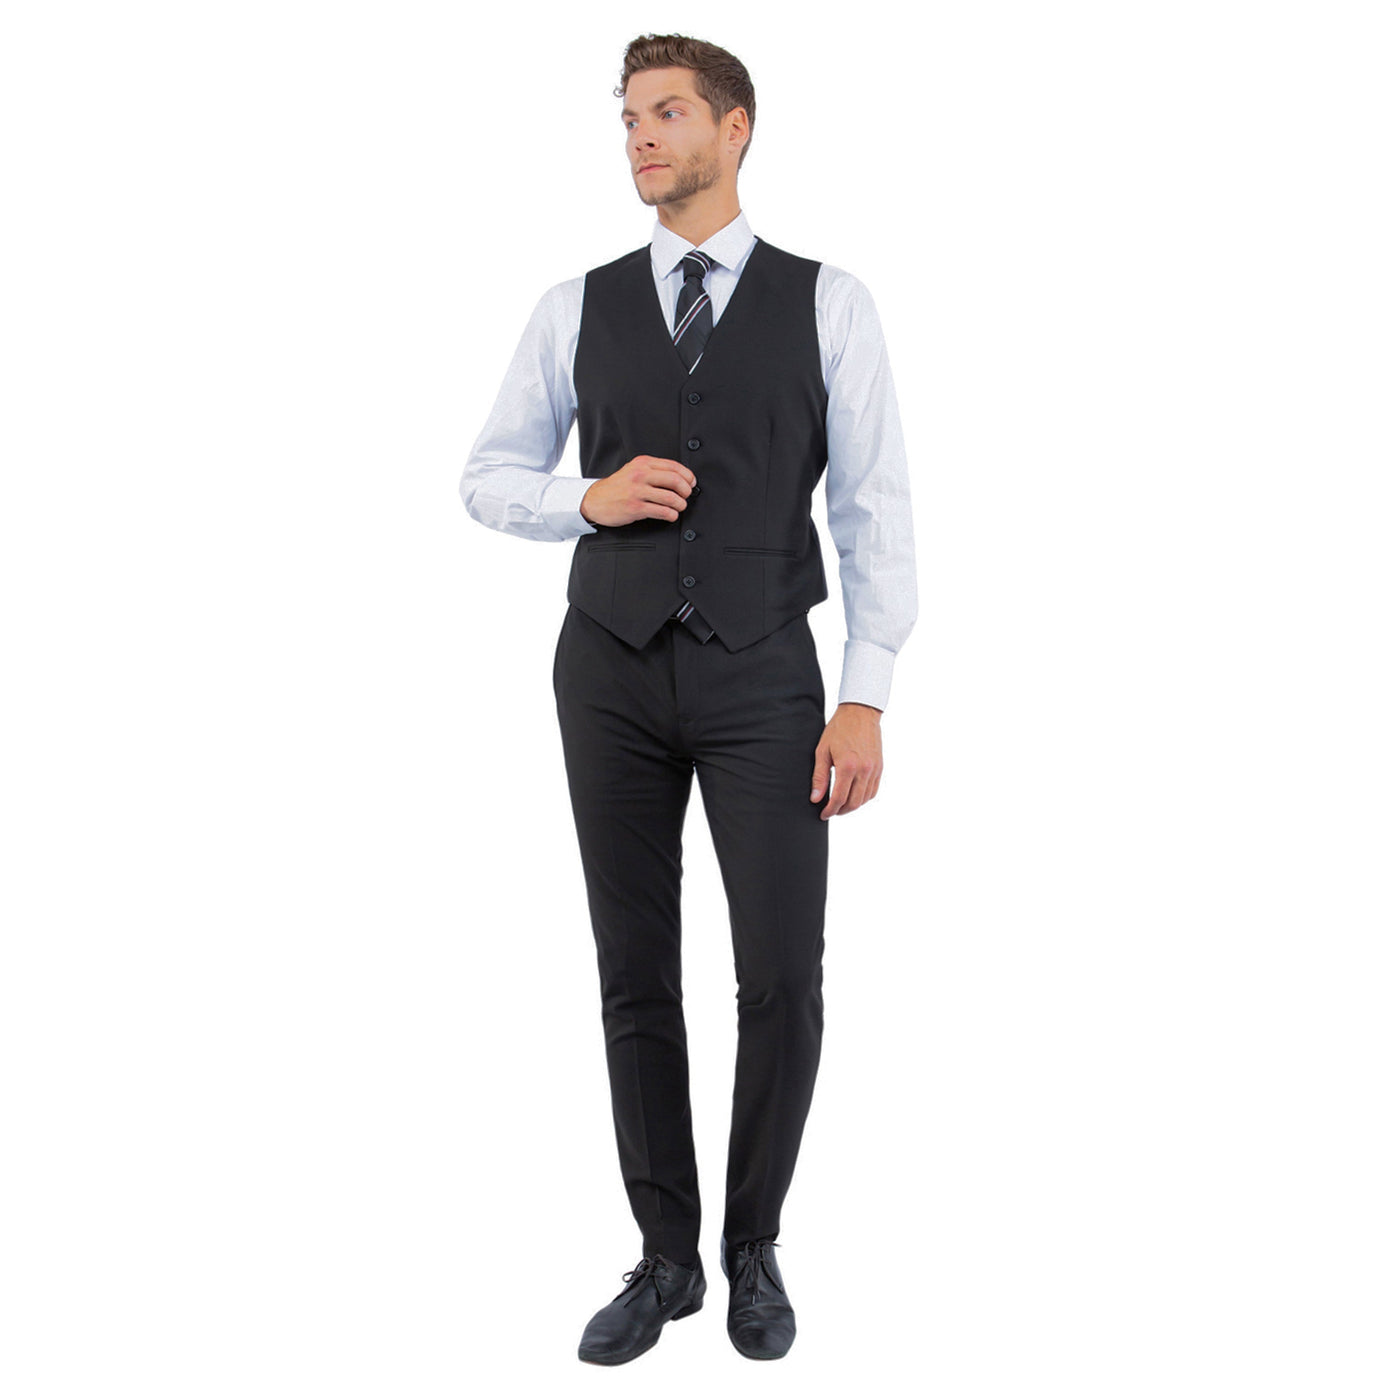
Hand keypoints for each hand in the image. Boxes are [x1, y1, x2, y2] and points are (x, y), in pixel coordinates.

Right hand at [580, 455, 696, 527]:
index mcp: (642, 463)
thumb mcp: (633, 470)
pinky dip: (671, 515)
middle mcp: (640, 475)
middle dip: (686, 490)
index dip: (688, 475)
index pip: (673, 466)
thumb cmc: (616, 487)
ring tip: (679, 507)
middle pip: (675, 480)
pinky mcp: (635, 508)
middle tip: (686, 496)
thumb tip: (678, 477)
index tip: (691, 483)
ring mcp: (637, 492)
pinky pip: (661, 511)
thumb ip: (652, 471)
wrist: (594, 500)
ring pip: (670, 497)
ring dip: (680, 504)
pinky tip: (671, 515)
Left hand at [811, 702, 882, 818]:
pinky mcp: (880, 767)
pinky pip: (873, 790)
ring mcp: (874, 769)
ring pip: (865, 799)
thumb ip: (819, 777)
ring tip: (841, 805)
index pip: (839, 798)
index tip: (823, 814)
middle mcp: (864, 770)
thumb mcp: (822, 751)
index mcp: (847, 766)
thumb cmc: (838, 729)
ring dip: (852, 806)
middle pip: (853, 803)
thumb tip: (816, 798)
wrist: (860, 713)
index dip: (830, 810)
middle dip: (840, 811)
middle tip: (830, 811)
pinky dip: (863, 798)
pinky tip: (854, 796)